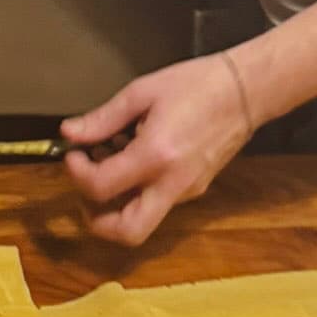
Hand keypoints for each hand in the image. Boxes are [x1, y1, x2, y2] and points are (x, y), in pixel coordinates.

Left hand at [62, 53, 256, 246]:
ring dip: (116, 205)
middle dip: (96, 221)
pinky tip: (134, 158)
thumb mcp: (142, 92)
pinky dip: (136, 191)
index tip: (74, 154)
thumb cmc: (199, 85)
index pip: (101, 188)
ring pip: (143, 222)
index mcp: (156, 156)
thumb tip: (70, 133)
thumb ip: (103, 118)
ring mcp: (186, 191)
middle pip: (127, 232)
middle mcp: (172, 183)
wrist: (247, 91)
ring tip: (110, 164)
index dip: (77, 174)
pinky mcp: (194, 190)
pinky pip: (157, 203)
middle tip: (85, 190)